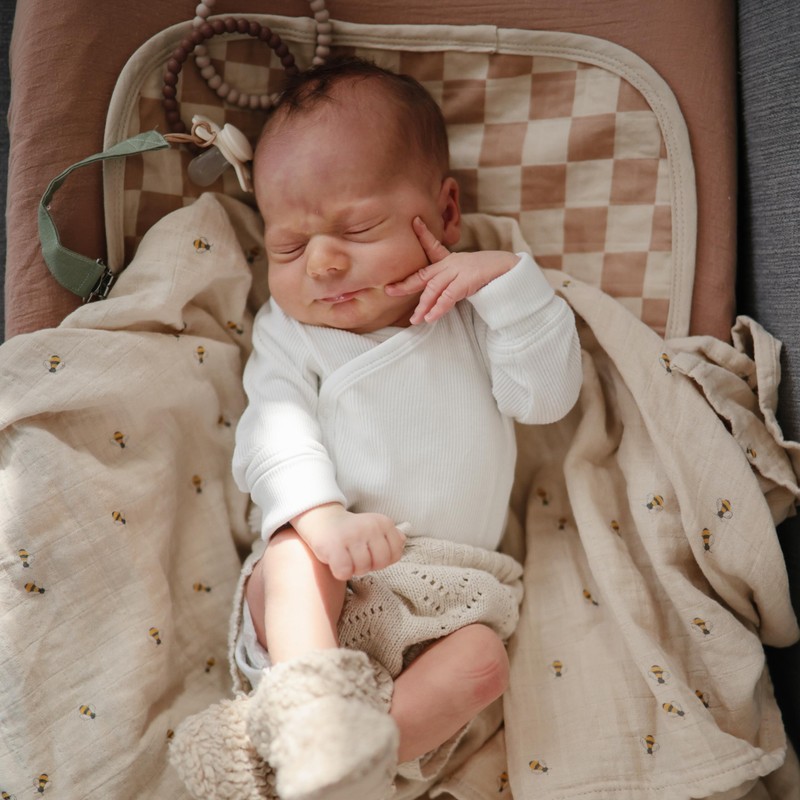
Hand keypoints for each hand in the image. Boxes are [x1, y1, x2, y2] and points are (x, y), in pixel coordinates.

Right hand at [291, 503, 406, 580]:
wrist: (322, 520)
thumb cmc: (351, 530)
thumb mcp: (374, 527)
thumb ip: (391, 536)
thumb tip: (403, 540)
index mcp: (383, 522)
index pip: (395, 554)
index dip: (382, 560)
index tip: (370, 552)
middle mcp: (370, 527)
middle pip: (380, 563)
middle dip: (368, 566)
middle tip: (357, 557)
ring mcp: (353, 535)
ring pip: (362, 569)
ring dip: (353, 568)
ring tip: (346, 557)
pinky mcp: (335, 546)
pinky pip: (345, 572)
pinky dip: (340, 572)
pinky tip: (336, 561)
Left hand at [385, 216, 518, 323]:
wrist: (514, 272)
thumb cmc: (492, 275)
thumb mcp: (470, 274)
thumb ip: (454, 282)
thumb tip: (439, 296)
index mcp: (453, 260)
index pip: (434, 247)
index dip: (423, 235)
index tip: (414, 222)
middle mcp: (453, 264)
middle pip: (424, 274)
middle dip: (406, 284)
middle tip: (389, 290)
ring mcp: (460, 271)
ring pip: (434, 289)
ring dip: (423, 306)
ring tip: (415, 319)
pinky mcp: (468, 281)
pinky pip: (448, 297)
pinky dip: (438, 308)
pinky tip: (430, 318)